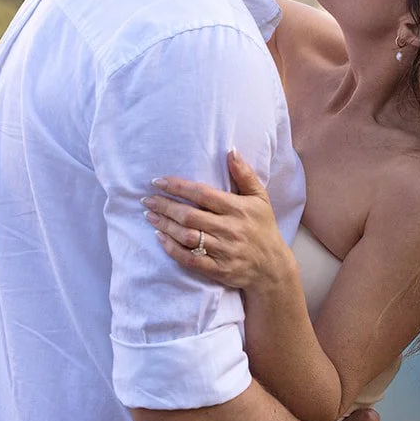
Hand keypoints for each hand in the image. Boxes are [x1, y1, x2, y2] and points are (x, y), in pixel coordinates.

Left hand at [146, 151, 292, 291]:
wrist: (273, 267)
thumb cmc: (264, 227)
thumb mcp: (260, 198)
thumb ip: (244, 174)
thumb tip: (231, 150)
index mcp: (238, 209)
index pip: (202, 194)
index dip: (178, 187)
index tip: (158, 181)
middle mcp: (230, 229)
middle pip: (190, 216)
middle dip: (165, 206)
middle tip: (147, 199)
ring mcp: (224, 251)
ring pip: (187, 237)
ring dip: (165, 226)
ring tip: (150, 215)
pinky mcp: (218, 270)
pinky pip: (190, 259)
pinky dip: (172, 249)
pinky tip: (160, 238)